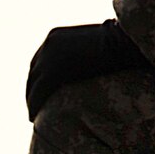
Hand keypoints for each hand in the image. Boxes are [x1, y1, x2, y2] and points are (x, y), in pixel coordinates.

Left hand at [26, 20, 151, 118]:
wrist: (122, 44)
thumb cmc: (119, 44)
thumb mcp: (94, 44)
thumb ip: (84, 52)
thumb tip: (91, 65)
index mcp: (56, 37)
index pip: (41, 60)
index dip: (40, 76)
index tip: (42, 90)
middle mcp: (47, 46)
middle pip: (35, 71)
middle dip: (34, 88)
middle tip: (36, 105)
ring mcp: (48, 58)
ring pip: (33, 83)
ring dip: (32, 98)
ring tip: (34, 114)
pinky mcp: (52, 72)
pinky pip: (38, 92)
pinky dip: (34, 104)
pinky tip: (34, 116)